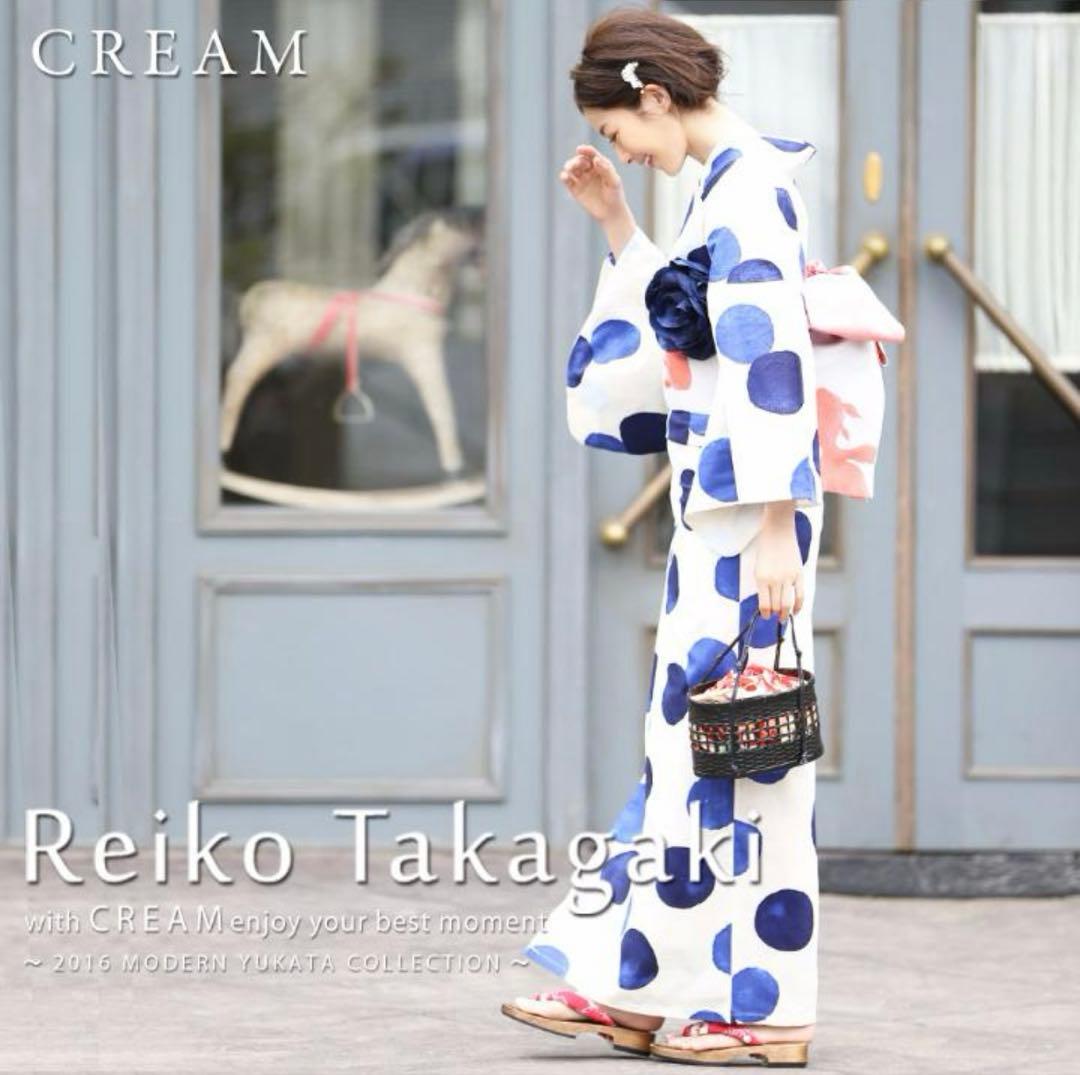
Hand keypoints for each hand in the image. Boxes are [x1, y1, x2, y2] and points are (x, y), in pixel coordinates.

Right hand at [559, 144, 628, 224]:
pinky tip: (564, 176)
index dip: (585, 150)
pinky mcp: (575, 189)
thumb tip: (595, 159)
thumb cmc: (615, 195)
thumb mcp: (614, 182)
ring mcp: (581, 179)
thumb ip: (606, 169)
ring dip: (569, 166)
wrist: (610, 213)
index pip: (592, 154)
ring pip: (572, 169)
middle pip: (580, 160)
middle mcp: (589, 170)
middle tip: (576, 165)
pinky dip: (564, 177)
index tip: (579, 149)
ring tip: (569, 169)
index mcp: (600, 164)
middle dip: (576, 161)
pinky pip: (568, 181)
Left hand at [755, 503, 804, 621]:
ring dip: (785, 613)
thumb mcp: (758, 567)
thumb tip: (767, 603)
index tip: (765, 616)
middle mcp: (774, 580)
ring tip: (783, 618)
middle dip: (775, 615)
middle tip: (776, 619)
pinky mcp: (799, 574)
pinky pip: (800, 594)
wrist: (778, 531)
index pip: (764, 604)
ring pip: (788, 603)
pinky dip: (798, 605)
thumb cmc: (765, 549)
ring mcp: (788, 577)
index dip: (765, 613)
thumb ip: (762, 584)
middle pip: (776, 606)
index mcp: (761, 578)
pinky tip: (796, 611)